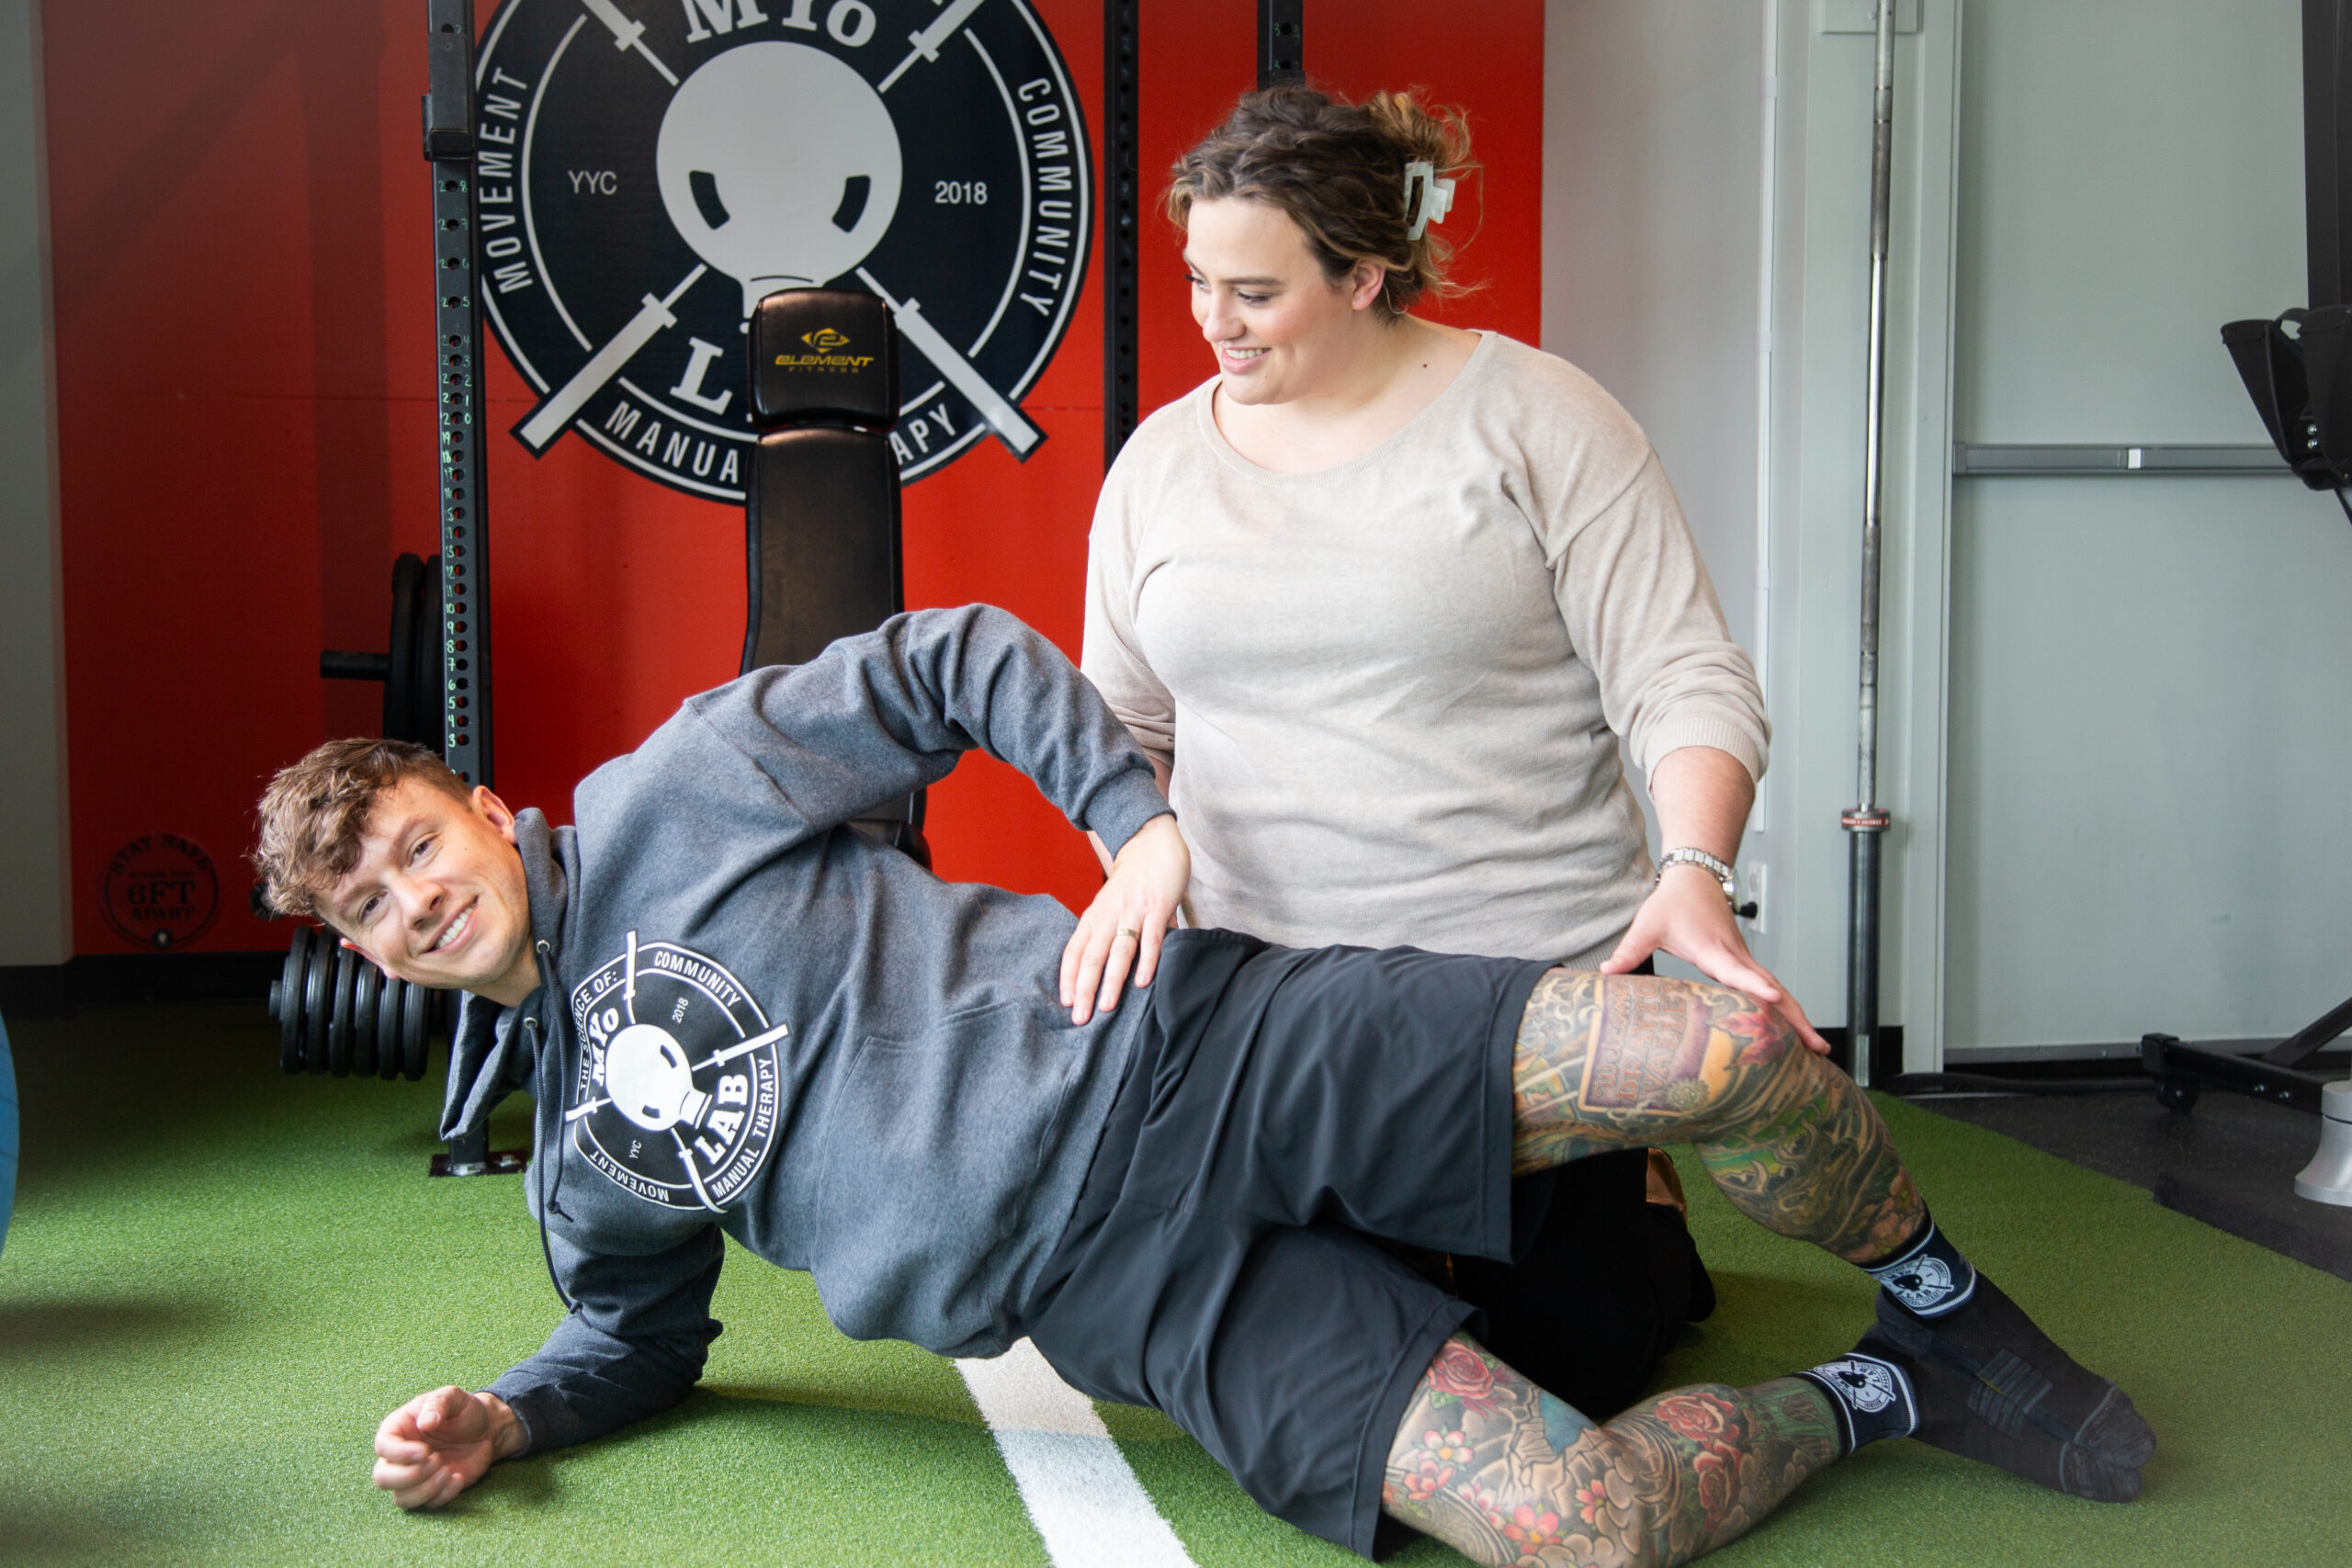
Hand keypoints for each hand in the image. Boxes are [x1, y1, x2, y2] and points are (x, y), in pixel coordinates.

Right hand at [372, 1386, 523, 1508]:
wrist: (486, 1430)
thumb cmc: (464, 1411)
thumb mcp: (454, 1397)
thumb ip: (439, 1403)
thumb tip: (424, 1423)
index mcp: (398, 1429)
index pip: (382, 1446)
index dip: (399, 1453)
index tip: (425, 1451)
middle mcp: (399, 1456)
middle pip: (382, 1478)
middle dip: (409, 1476)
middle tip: (437, 1460)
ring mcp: (414, 1477)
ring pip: (401, 1498)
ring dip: (425, 1490)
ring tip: (448, 1471)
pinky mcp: (431, 1491)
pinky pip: (427, 1505)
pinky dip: (443, 1496)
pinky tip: (459, 1477)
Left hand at [1060, 813, 1188, 1024]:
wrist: (1151, 843)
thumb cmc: (1130, 882)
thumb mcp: (1110, 906)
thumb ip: (1108, 935)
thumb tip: (1107, 970)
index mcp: (1094, 917)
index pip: (1074, 950)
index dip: (1068, 977)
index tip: (1066, 1002)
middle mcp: (1108, 916)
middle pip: (1091, 956)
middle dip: (1084, 989)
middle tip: (1080, 1018)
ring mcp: (1132, 912)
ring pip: (1118, 951)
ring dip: (1111, 980)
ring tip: (1106, 1007)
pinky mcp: (1157, 908)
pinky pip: (1151, 938)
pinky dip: (1147, 961)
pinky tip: (1143, 982)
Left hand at [1601, 865, 1830, 1054]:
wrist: (1695, 877)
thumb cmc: (1673, 902)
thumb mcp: (1648, 925)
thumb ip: (1630, 951)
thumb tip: (1607, 973)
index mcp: (1713, 949)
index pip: (1737, 970)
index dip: (1754, 986)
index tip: (1774, 999)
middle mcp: (1736, 957)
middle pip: (1773, 989)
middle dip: (1796, 1018)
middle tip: (1817, 1046)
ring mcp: (1744, 960)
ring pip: (1779, 991)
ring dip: (1799, 1018)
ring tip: (1818, 1049)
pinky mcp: (1745, 964)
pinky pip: (1770, 989)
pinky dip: (1788, 1010)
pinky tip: (1797, 1032)